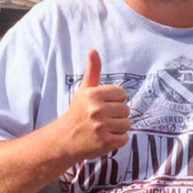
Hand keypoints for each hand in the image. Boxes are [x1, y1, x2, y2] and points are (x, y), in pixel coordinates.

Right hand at [54, 48, 129, 164]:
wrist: (65, 139)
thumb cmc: (78, 112)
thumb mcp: (84, 90)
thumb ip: (92, 70)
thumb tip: (93, 50)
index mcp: (93, 94)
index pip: (122, 94)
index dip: (114, 101)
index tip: (102, 106)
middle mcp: (96, 109)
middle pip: (126, 109)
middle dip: (116, 115)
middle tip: (101, 119)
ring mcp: (101, 127)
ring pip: (126, 124)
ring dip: (117, 128)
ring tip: (102, 129)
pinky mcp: (106, 142)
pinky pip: (125, 138)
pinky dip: (117, 140)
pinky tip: (103, 138)